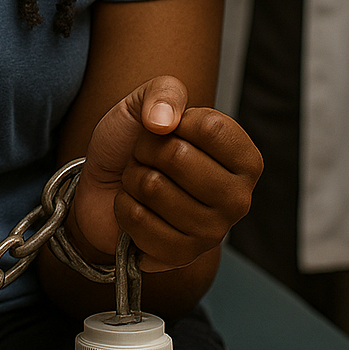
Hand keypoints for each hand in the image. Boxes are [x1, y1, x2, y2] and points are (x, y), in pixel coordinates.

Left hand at [67, 77, 261, 272]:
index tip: (168, 130)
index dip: (174, 122)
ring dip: (133, 179)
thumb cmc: (134, 142)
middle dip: (146, 150)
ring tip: (141, 181)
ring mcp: (212, 233)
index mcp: (245, 160)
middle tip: (148, 158)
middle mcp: (238, 199)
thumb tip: (165, 122)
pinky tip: (135, 208)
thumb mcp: (147, 102)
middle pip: (177, 157)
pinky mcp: (181, 257)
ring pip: (152, 187)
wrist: (102, 184)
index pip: (210, 128)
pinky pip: (138, 220)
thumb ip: (163, 92)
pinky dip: (124, 208)